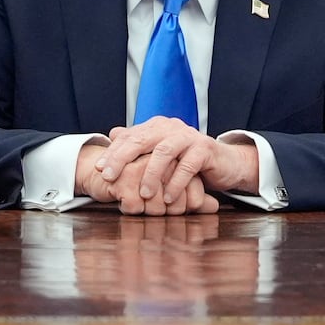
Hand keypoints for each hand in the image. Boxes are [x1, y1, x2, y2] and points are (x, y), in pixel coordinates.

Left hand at [95, 118, 259, 206]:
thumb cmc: (188, 160)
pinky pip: (187, 166)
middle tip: (109, 177)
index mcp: (157, 126)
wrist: (225, 163)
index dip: (112, 152)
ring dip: (151, 174)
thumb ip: (138, 143)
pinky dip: (175, 183)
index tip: (98, 169)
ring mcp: (189, 136)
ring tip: (142, 193)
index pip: (129, 137)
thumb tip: (112, 134)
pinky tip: (167, 198)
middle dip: (122, 159)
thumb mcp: (161, 152)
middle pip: (141, 140)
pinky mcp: (205, 149)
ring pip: (164, 152)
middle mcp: (171, 127)